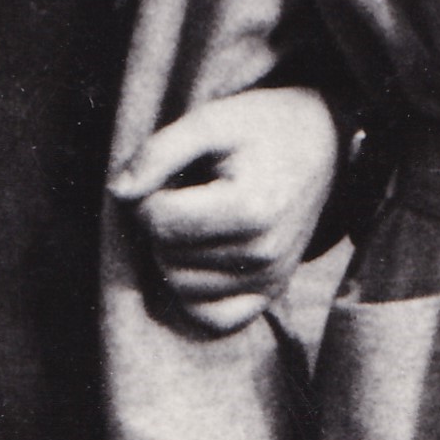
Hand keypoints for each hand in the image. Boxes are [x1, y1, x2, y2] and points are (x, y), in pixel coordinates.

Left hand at [109, 87, 340, 334]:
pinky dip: (193, 293)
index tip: (167, 170)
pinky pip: (212, 318)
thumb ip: (158, 153)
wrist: (322, 143)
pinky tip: (197, 256)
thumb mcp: (208, 121)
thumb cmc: (260, 127)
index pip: (158, 221)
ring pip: (180, 287)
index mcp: (251, 210)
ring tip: (197, 214)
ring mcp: (270, 280)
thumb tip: (117, 192)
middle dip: (159, 221)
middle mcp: (264, 255)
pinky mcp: (271, 294)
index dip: (145, 192)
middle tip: (185, 188)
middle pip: (166, 255)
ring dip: (172, 253)